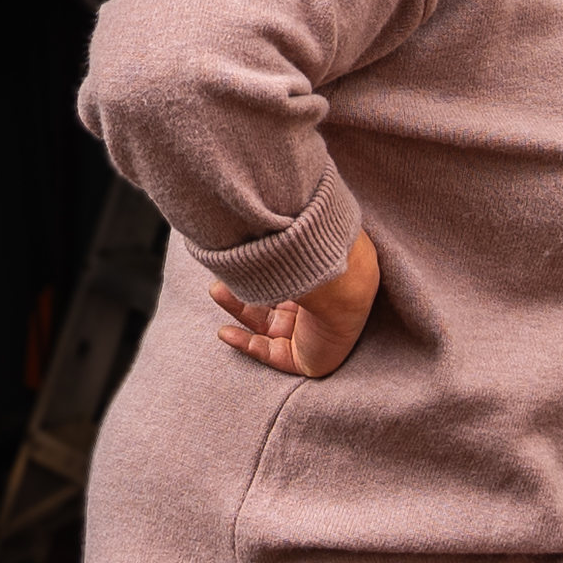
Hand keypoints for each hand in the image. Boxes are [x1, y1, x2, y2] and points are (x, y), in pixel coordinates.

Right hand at [210, 231, 378, 377]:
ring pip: (266, 327)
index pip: (282, 278)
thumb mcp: (295, 239)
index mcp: (319, 280)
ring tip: (217, 290)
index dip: (256, 271)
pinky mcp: (308, 360)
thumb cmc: (325, 259)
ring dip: (238, 310)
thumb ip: (275, 230)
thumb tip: (254, 202)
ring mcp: (312, 334)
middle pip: (271, 301)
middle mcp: (316, 306)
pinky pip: (271, 355)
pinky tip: (224, 332)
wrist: (345, 287)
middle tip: (222, 272)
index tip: (235, 257)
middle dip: (243, 289)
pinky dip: (245, 345)